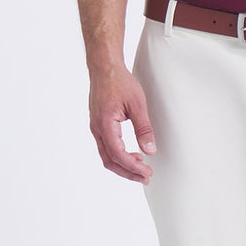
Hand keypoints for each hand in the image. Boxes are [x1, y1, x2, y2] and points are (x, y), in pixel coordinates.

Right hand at [89, 66, 156, 183]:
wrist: (104, 67)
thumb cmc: (119, 81)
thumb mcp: (137, 104)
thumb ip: (144, 128)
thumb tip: (150, 150)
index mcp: (105, 124)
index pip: (118, 154)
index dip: (133, 167)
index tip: (147, 172)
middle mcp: (97, 129)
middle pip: (110, 161)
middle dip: (128, 172)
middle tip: (145, 177)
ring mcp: (96, 127)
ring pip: (106, 156)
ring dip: (123, 165)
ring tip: (141, 168)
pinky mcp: (98, 125)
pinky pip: (106, 147)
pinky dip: (118, 155)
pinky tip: (132, 154)